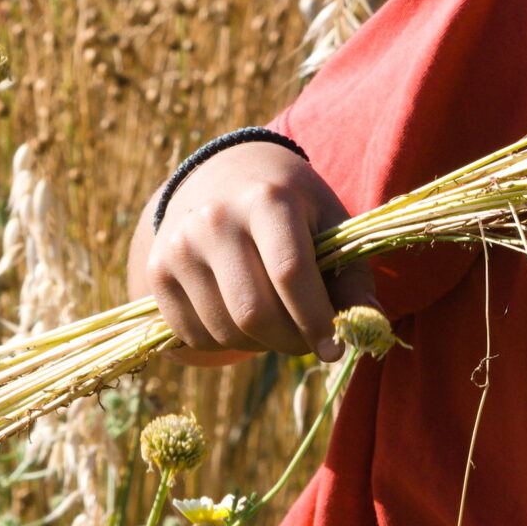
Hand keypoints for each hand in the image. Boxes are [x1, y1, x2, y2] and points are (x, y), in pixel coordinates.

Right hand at [128, 141, 378, 365]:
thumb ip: (351, 274)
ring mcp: (180, 246)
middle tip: (310, 343)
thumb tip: (369, 325)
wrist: (224, 176)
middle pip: (253, 311)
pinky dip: (226, 342)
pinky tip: (242, 317)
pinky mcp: (158, 272)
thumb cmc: (291, 205)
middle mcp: (216, 220)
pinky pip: (194, 335)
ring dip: (259, 344)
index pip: (290, 273)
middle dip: (290, 341)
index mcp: (267, 199)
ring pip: (224, 330)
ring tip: (278, 322)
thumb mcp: (330, 223)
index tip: (335, 349)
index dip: (315, 320)